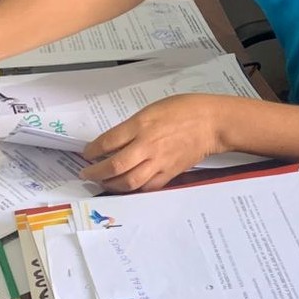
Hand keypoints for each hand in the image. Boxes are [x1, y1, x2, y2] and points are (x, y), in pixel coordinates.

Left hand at [79, 94, 224, 191]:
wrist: (211, 122)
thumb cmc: (183, 109)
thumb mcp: (152, 110)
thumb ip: (133, 126)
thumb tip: (115, 142)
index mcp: (141, 124)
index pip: (108, 142)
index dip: (92, 151)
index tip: (86, 154)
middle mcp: (147, 145)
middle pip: (115, 166)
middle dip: (96, 172)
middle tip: (87, 173)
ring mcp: (159, 161)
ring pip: (129, 181)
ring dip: (111, 185)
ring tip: (103, 182)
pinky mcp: (170, 173)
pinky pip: (148, 187)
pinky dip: (134, 189)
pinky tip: (127, 186)